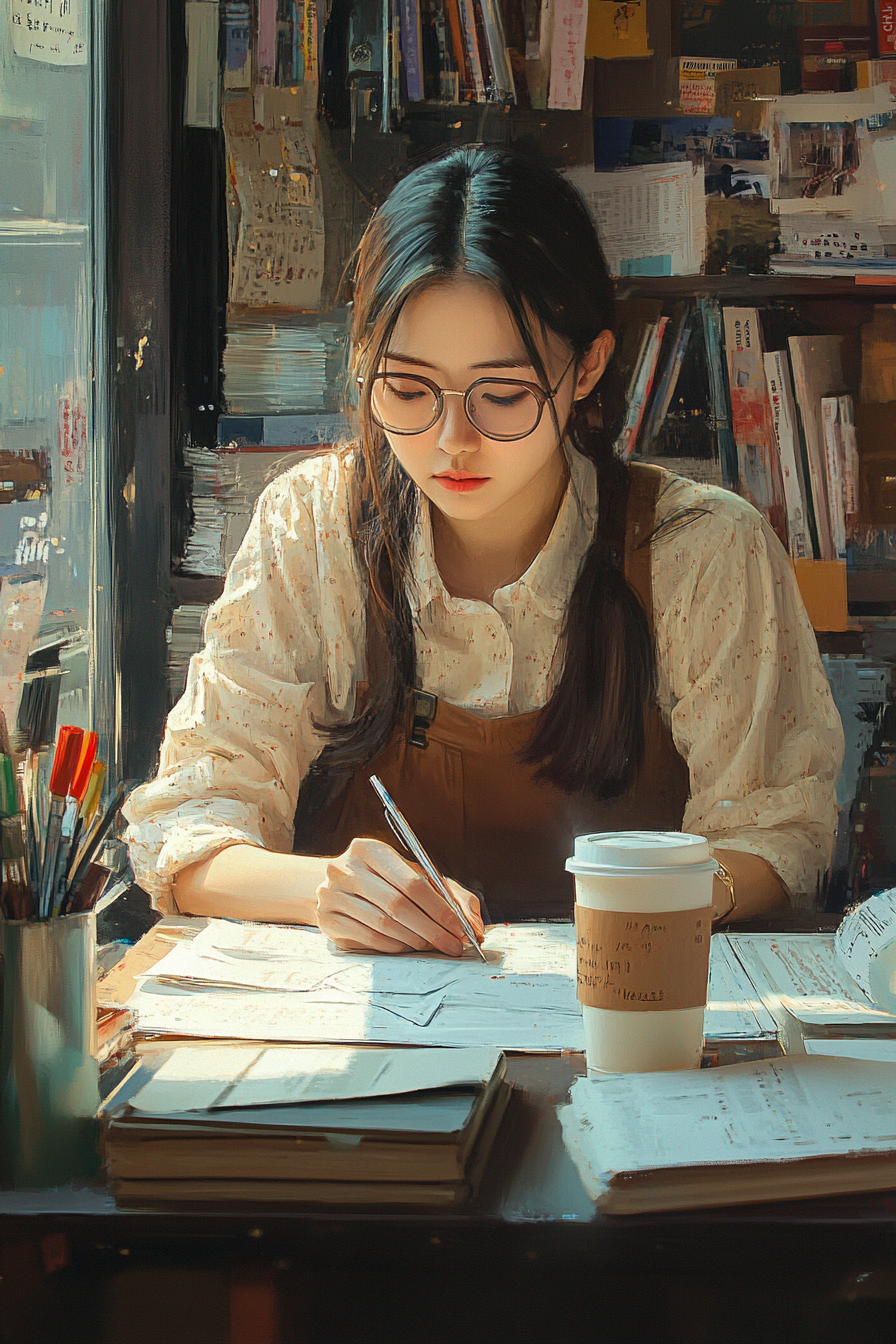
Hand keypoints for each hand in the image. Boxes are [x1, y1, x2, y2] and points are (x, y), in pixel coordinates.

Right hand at [316, 837, 484, 955]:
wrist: (336, 886)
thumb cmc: (385, 880)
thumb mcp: (415, 874)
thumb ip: (451, 894)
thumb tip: (475, 924)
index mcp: (369, 848)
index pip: (412, 882)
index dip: (440, 909)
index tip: (461, 928)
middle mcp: (345, 869)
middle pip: (397, 906)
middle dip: (432, 930)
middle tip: (453, 945)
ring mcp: (331, 895)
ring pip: (384, 925)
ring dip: (415, 940)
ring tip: (434, 945)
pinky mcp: (327, 920)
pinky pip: (369, 939)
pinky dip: (395, 946)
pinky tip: (409, 946)